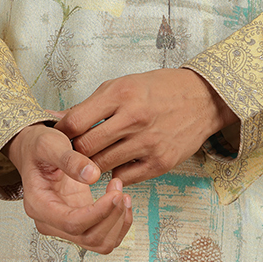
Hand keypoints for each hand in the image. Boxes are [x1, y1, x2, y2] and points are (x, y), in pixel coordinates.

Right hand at [6, 123, 132, 254]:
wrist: (35, 152)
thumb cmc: (38, 148)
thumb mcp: (50, 144)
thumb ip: (69, 159)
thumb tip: (92, 175)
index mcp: (38, 205)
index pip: (71, 223)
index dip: (98, 213)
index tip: (115, 193)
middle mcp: (50, 222)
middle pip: (88, 237)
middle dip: (111, 216)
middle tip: (119, 188)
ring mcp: (65, 226)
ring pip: (99, 243)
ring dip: (117, 222)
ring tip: (123, 193)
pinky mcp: (80, 222)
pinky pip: (104, 236)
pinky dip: (119, 224)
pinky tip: (122, 200)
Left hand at [57, 70, 237, 185]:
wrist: (203, 99)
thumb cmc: (160, 90)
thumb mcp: (123, 84)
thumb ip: (92, 105)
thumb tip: (60, 121)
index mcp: (121, 94)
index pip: (75, 122)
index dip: (61, 133)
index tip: (60, 137)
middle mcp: (134, 118)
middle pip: (85, 147)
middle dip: (74, 152)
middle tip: (73, 152)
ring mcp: (148, 143)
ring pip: (102, 165)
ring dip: (93, 165)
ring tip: (95, 157)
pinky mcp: (161, 162)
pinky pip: (125, 177)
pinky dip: (116, 173)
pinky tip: (118, 163)